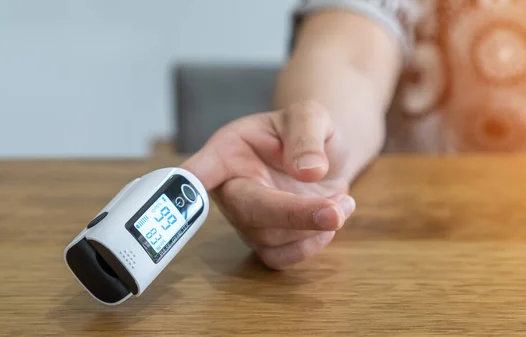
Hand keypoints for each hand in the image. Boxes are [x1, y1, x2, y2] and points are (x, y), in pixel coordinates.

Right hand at [181, 101, 355, 269]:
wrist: (322, 155)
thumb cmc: (305, 130)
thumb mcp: (309, 116)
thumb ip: (306, 137)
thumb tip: (308, 171)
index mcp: (227, 151)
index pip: (197, 171)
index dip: (183, 187)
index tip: (182, 190)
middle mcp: (230, 188)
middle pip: (246, 210)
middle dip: (293, 214)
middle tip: (335, 212)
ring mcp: (246, 218)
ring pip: (270, 238)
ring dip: (314, 225)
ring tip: (343, 201)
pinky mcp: (265, 241)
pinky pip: (280, 257)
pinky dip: (312, 245)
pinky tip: (331, 221)